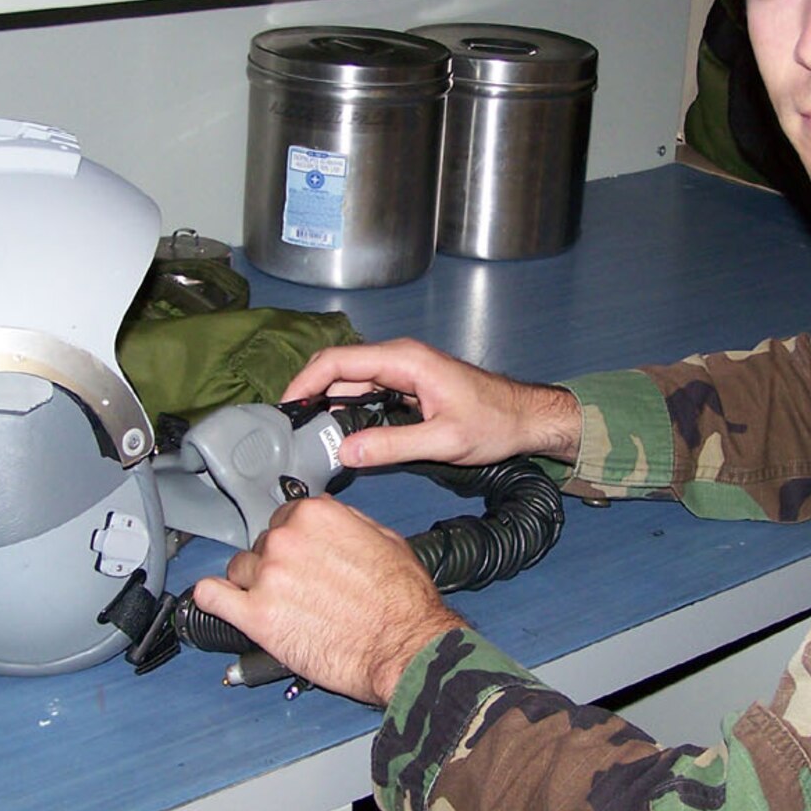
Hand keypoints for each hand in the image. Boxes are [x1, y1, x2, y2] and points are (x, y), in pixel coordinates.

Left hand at [192, 496, 465, 705]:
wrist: (404, 647)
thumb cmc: (404, 600)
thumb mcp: (386, 540)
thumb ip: (346, 521)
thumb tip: (326, 512)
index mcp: (315, 515)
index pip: (284, 517)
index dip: (294, 540)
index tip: (300, 557)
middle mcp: (285, 539)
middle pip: (261, 544)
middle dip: (276, 565)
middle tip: (300, 589)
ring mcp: (266, 577)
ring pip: (238, 570)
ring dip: (252, 585)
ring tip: (278, 605)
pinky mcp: (255, 617)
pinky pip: (210, 597)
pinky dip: (213, 599)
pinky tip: (222, 603)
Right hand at [283, 338, 579, 470]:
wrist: (525, 417)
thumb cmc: (494, 423)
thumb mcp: (443, 441)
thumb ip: (392, 446)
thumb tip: (345, 452)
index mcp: (405, 360)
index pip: (339, 361)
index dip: (306, 381)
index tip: (286, 407)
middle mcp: (399, 358)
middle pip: (339, 369)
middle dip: (311, 394)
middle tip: (290, 428)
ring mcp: (403, 371)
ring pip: (352, 382)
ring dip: (328, 404)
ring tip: (309, 435)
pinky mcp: (407, 386)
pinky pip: (368, 392)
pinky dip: (348, 409)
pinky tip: (339, 432)